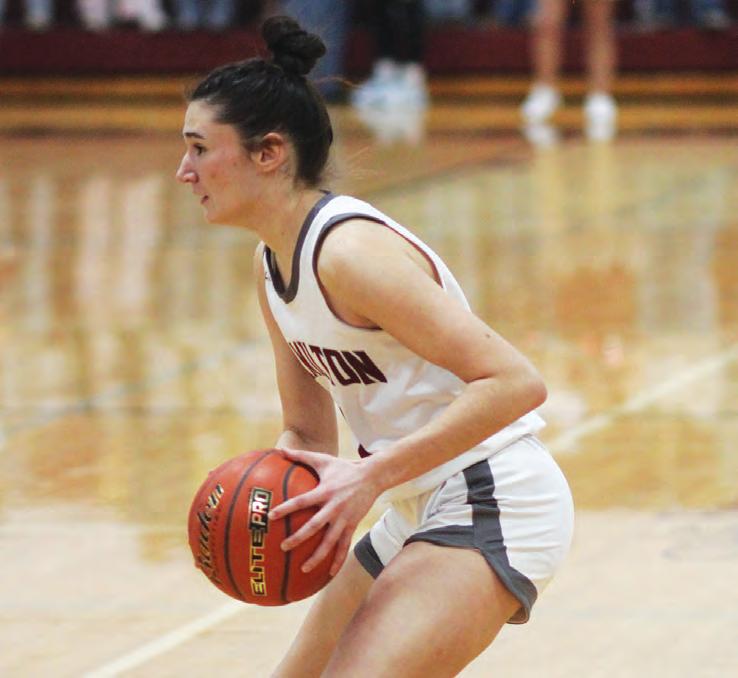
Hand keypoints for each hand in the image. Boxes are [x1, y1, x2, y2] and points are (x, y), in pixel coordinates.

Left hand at [268, 449, 382, 576]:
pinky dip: (338, 560)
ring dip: (317, 556)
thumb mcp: (323, 459)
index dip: (286, 508)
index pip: (301, 501)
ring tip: (303, 568)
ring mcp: (344, 518)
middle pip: (314, 526)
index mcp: (324, 491)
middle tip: (283, 546)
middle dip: (299, 537)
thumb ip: (301, 456)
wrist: (372, 476)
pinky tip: (330, 574)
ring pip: (329, 542)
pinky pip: (344, 546)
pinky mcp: (352, 525)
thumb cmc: (343, 467)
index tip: (271, 516)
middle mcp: (333, 507)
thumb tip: (280, 449)